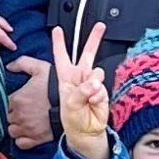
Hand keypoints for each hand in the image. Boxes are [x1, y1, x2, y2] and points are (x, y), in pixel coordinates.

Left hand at [5, 57, 53, 150]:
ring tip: (23, 120)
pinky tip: (26, 132)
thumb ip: (22, 63)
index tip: (16, 99)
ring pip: (11, 131)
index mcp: (17, 99)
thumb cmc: (56, 85)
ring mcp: (27, 129)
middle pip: (6, 117)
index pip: (2, 102)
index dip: (9, 100)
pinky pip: (21, 143)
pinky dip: (21, 139)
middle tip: (21, 109)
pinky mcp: (36, 139)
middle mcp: (19, 116)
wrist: (74, 103)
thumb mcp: (40, 68)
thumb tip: (9, 66)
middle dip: (11, 113)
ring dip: (15, 126)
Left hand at [53, 23, 111, 158]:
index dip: (59, 43)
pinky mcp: (102, 90)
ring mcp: (92, 83)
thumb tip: (95, 83)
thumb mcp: (69, 103)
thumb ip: (80, 91)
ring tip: (87, 98)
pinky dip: (97, 96)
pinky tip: (93, 103)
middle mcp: (80, 77)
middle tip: (100, 26)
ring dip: (92, 85)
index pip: (61, 56)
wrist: (86, 132)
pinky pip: (101, 87)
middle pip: (87, 53)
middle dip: (94, 38)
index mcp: (66, 77)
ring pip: (96, 72)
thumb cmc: (72, 119)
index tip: (57, 30)